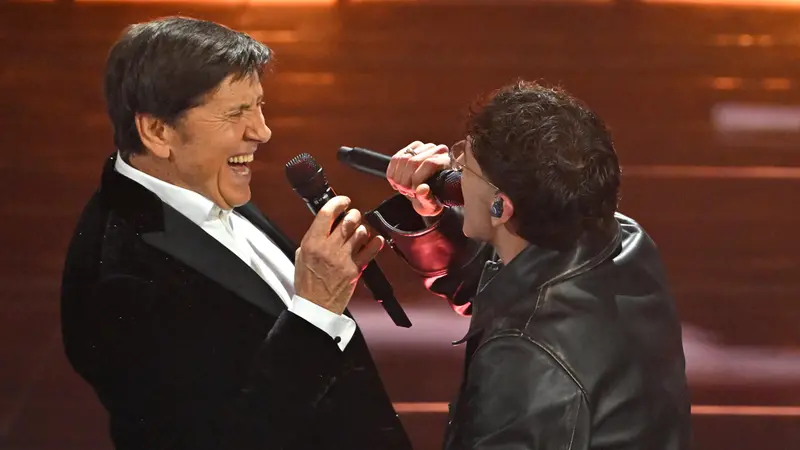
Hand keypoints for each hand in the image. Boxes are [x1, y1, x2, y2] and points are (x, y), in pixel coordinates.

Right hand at [294, 196, 384, 314]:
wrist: (316, 306)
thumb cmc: (307, 282)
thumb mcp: (301, 255)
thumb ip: (313, 238)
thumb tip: (326, 224)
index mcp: (312, 243)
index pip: (327, 214)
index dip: (338, 202)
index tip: (343, 201)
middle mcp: (329, 248)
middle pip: (348, 221)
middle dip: (352, 214)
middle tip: (352, 216)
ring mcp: (344, 258)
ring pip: (360, 233)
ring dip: (361, 229)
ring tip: (358, 232)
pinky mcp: (355, 269)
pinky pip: (371, 251)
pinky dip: (376, 243)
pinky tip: (376, 240)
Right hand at [386, 141, 450, 216]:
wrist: (424, 196)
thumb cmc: (431, 201)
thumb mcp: (431, 205)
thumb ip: (427, 198)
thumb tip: (422, 189)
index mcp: (446, 161)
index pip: (429, 163)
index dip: (418, 178)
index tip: (414, 191)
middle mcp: (434, 150)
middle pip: (413, 161)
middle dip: (405, 180)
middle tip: (407, 192)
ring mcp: (421, 147)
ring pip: (402, 159)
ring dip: (398, 178)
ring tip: (403, 189)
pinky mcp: (408, 149)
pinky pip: (395, 159)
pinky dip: (392, 174)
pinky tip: (397, 183)